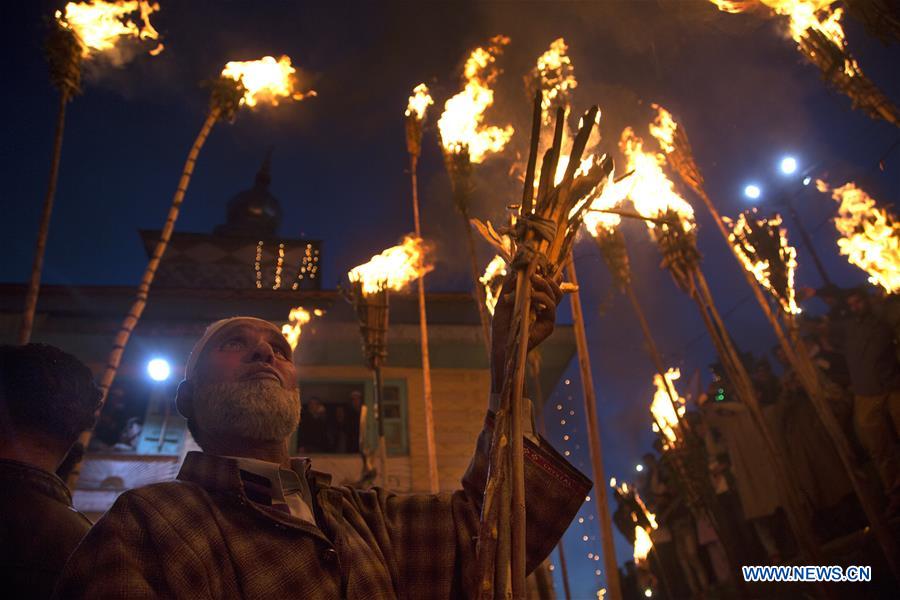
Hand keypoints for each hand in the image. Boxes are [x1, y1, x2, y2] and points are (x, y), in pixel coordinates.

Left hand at [490, 270, 562, 392]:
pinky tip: (531, 295)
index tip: (540, 263)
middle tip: (535, 271)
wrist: (501, 343)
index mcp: (536, 301)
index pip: (548, 285)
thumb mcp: (504, 299)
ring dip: (546, 284)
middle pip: (555, 288)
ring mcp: (548, 316)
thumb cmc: (502, 324)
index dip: (549, 273)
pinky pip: (551, 307)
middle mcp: (544, 308)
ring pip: (556, 296)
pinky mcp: (548, 324)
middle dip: (548, 277)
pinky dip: (542, 298)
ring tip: (533, 279)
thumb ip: (511, 285)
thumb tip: (518, 270)